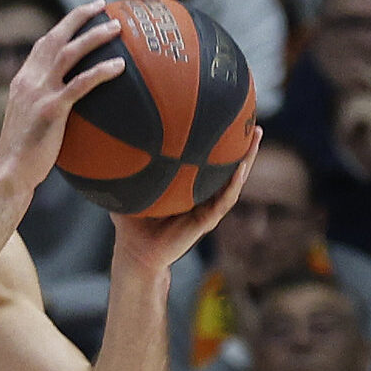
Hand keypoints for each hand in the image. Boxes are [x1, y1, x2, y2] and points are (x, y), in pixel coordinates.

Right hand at [0, 0, 124, 202]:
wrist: (10, 172)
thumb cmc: (23, 155)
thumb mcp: (29, 121)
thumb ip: (43, 104)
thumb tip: (68, 103)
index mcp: (22, 81)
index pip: (43, 44)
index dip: (63, 26)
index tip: (83, 14)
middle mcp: (28, 81)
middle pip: (55, 38)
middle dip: (79, 16)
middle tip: (102, 5)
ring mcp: (39, 94)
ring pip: (69, 53)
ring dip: (94, 36)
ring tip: (117, 27)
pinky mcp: (51, 109)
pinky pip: (81, 84)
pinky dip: (101, 71)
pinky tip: (120, 66)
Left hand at [110, 129, 262, 273]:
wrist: (135, 252)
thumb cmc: (132, 222)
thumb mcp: (130, 189)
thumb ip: (128, 168)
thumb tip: (114, 142)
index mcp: (190, 188)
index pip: (209, 162)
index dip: (221, 143)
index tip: (229, 118)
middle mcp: (203, 196)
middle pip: (229, 167)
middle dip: (243, 145)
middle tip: (253, 121)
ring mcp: (208, 208)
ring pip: (234, 180)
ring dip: (247, 159)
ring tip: (256, 136)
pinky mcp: (206, 220)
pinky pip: (225, 199)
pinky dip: (234, 183)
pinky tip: (241, 166)